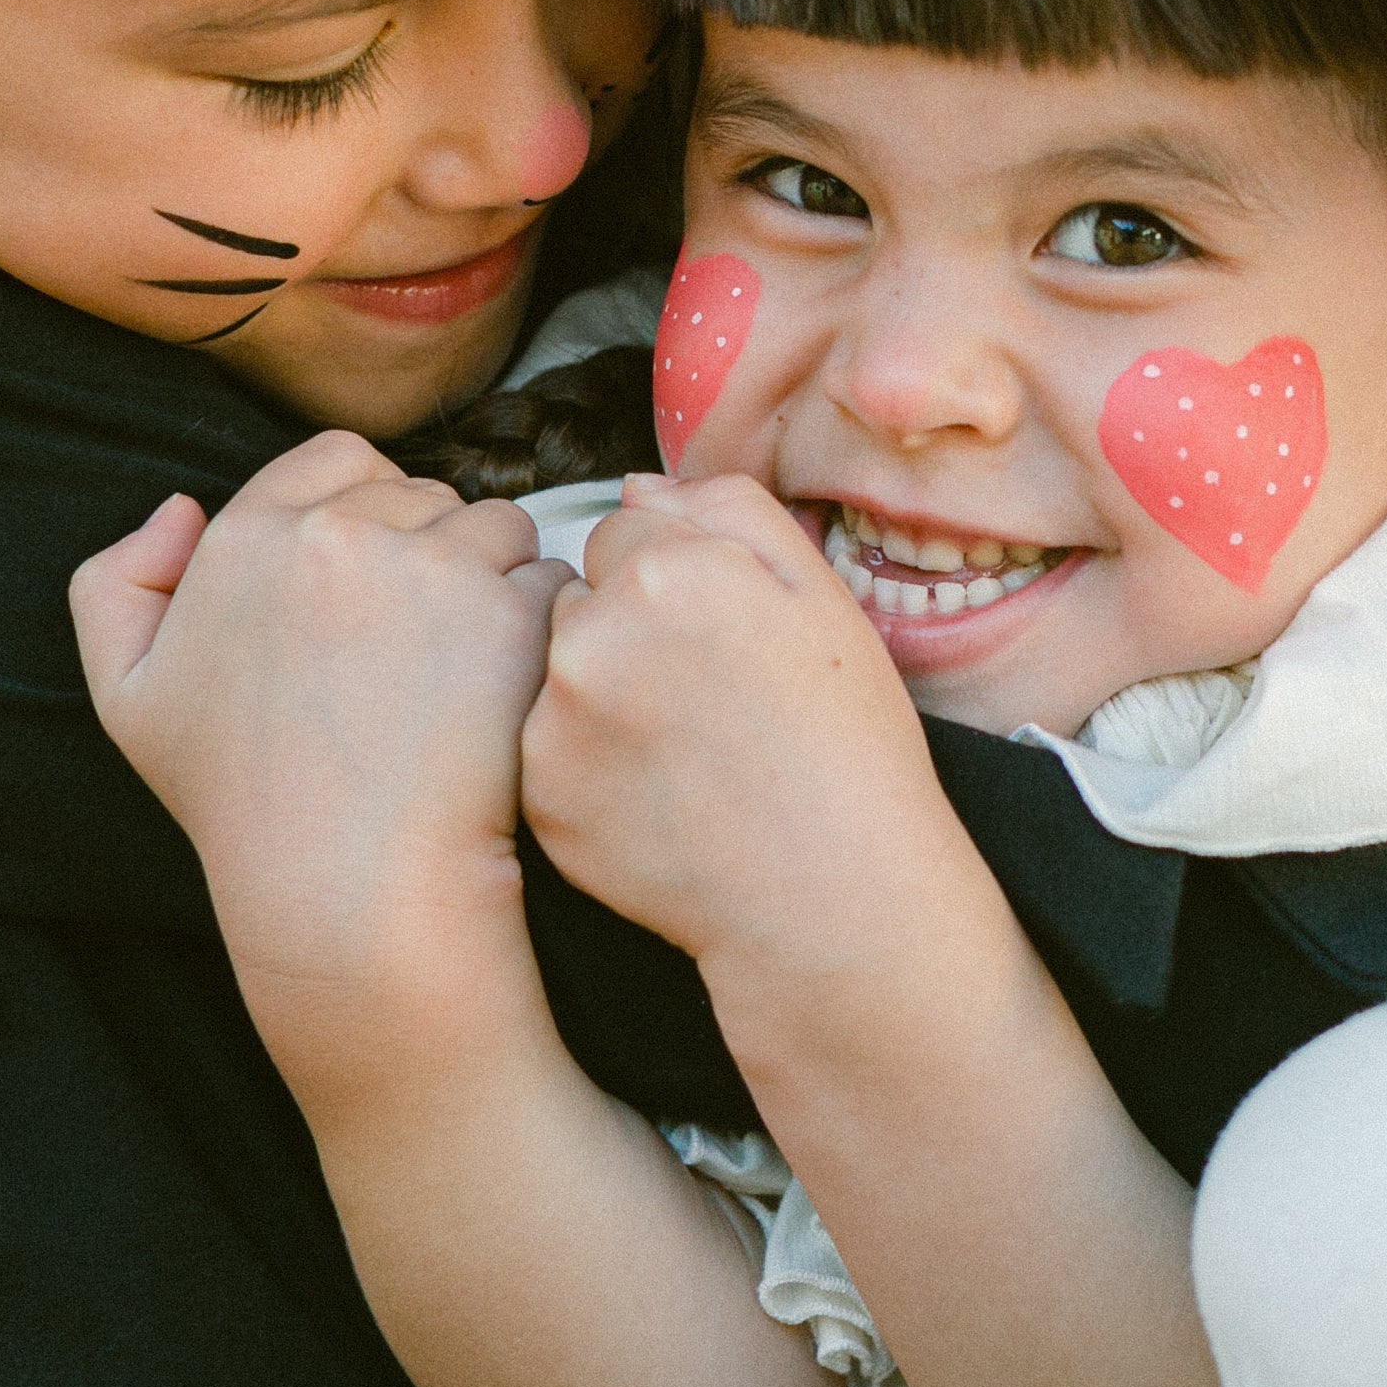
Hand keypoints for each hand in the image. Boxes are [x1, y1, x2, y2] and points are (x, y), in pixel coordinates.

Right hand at [69, 431, 569, 1084]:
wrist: (346, 892)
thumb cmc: (242, 803)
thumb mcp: (130, 699)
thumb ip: (115, 586)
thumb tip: (179, 507)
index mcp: (243, 536)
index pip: (339, 458)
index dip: (368, 510)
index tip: (372, 589)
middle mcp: (332, 534)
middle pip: (425, 491)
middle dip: (431, 551)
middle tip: (414, 654)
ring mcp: (426, 569)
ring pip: (497, 527)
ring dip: (493, 582)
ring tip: (458, 676)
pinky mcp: (507, 614)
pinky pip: (550, 581)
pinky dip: (540, 627)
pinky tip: (502, 695)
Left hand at [519, 474, 964, 981]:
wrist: (831, 895)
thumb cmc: (845, 745)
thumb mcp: (823, 598)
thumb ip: (731, 513)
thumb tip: (639, 490)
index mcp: (671, 570)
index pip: (624, 531)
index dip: (672, 581)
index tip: (712, 634)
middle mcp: (596, 634)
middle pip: (581, 598)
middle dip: (624, 630)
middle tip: (700, 698)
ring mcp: (558, 719)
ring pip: (556, 673)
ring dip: (598, 694)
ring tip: (681, 751)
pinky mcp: (541, 794)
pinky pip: (547, 750)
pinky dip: (587, 765)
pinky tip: (656, 795)